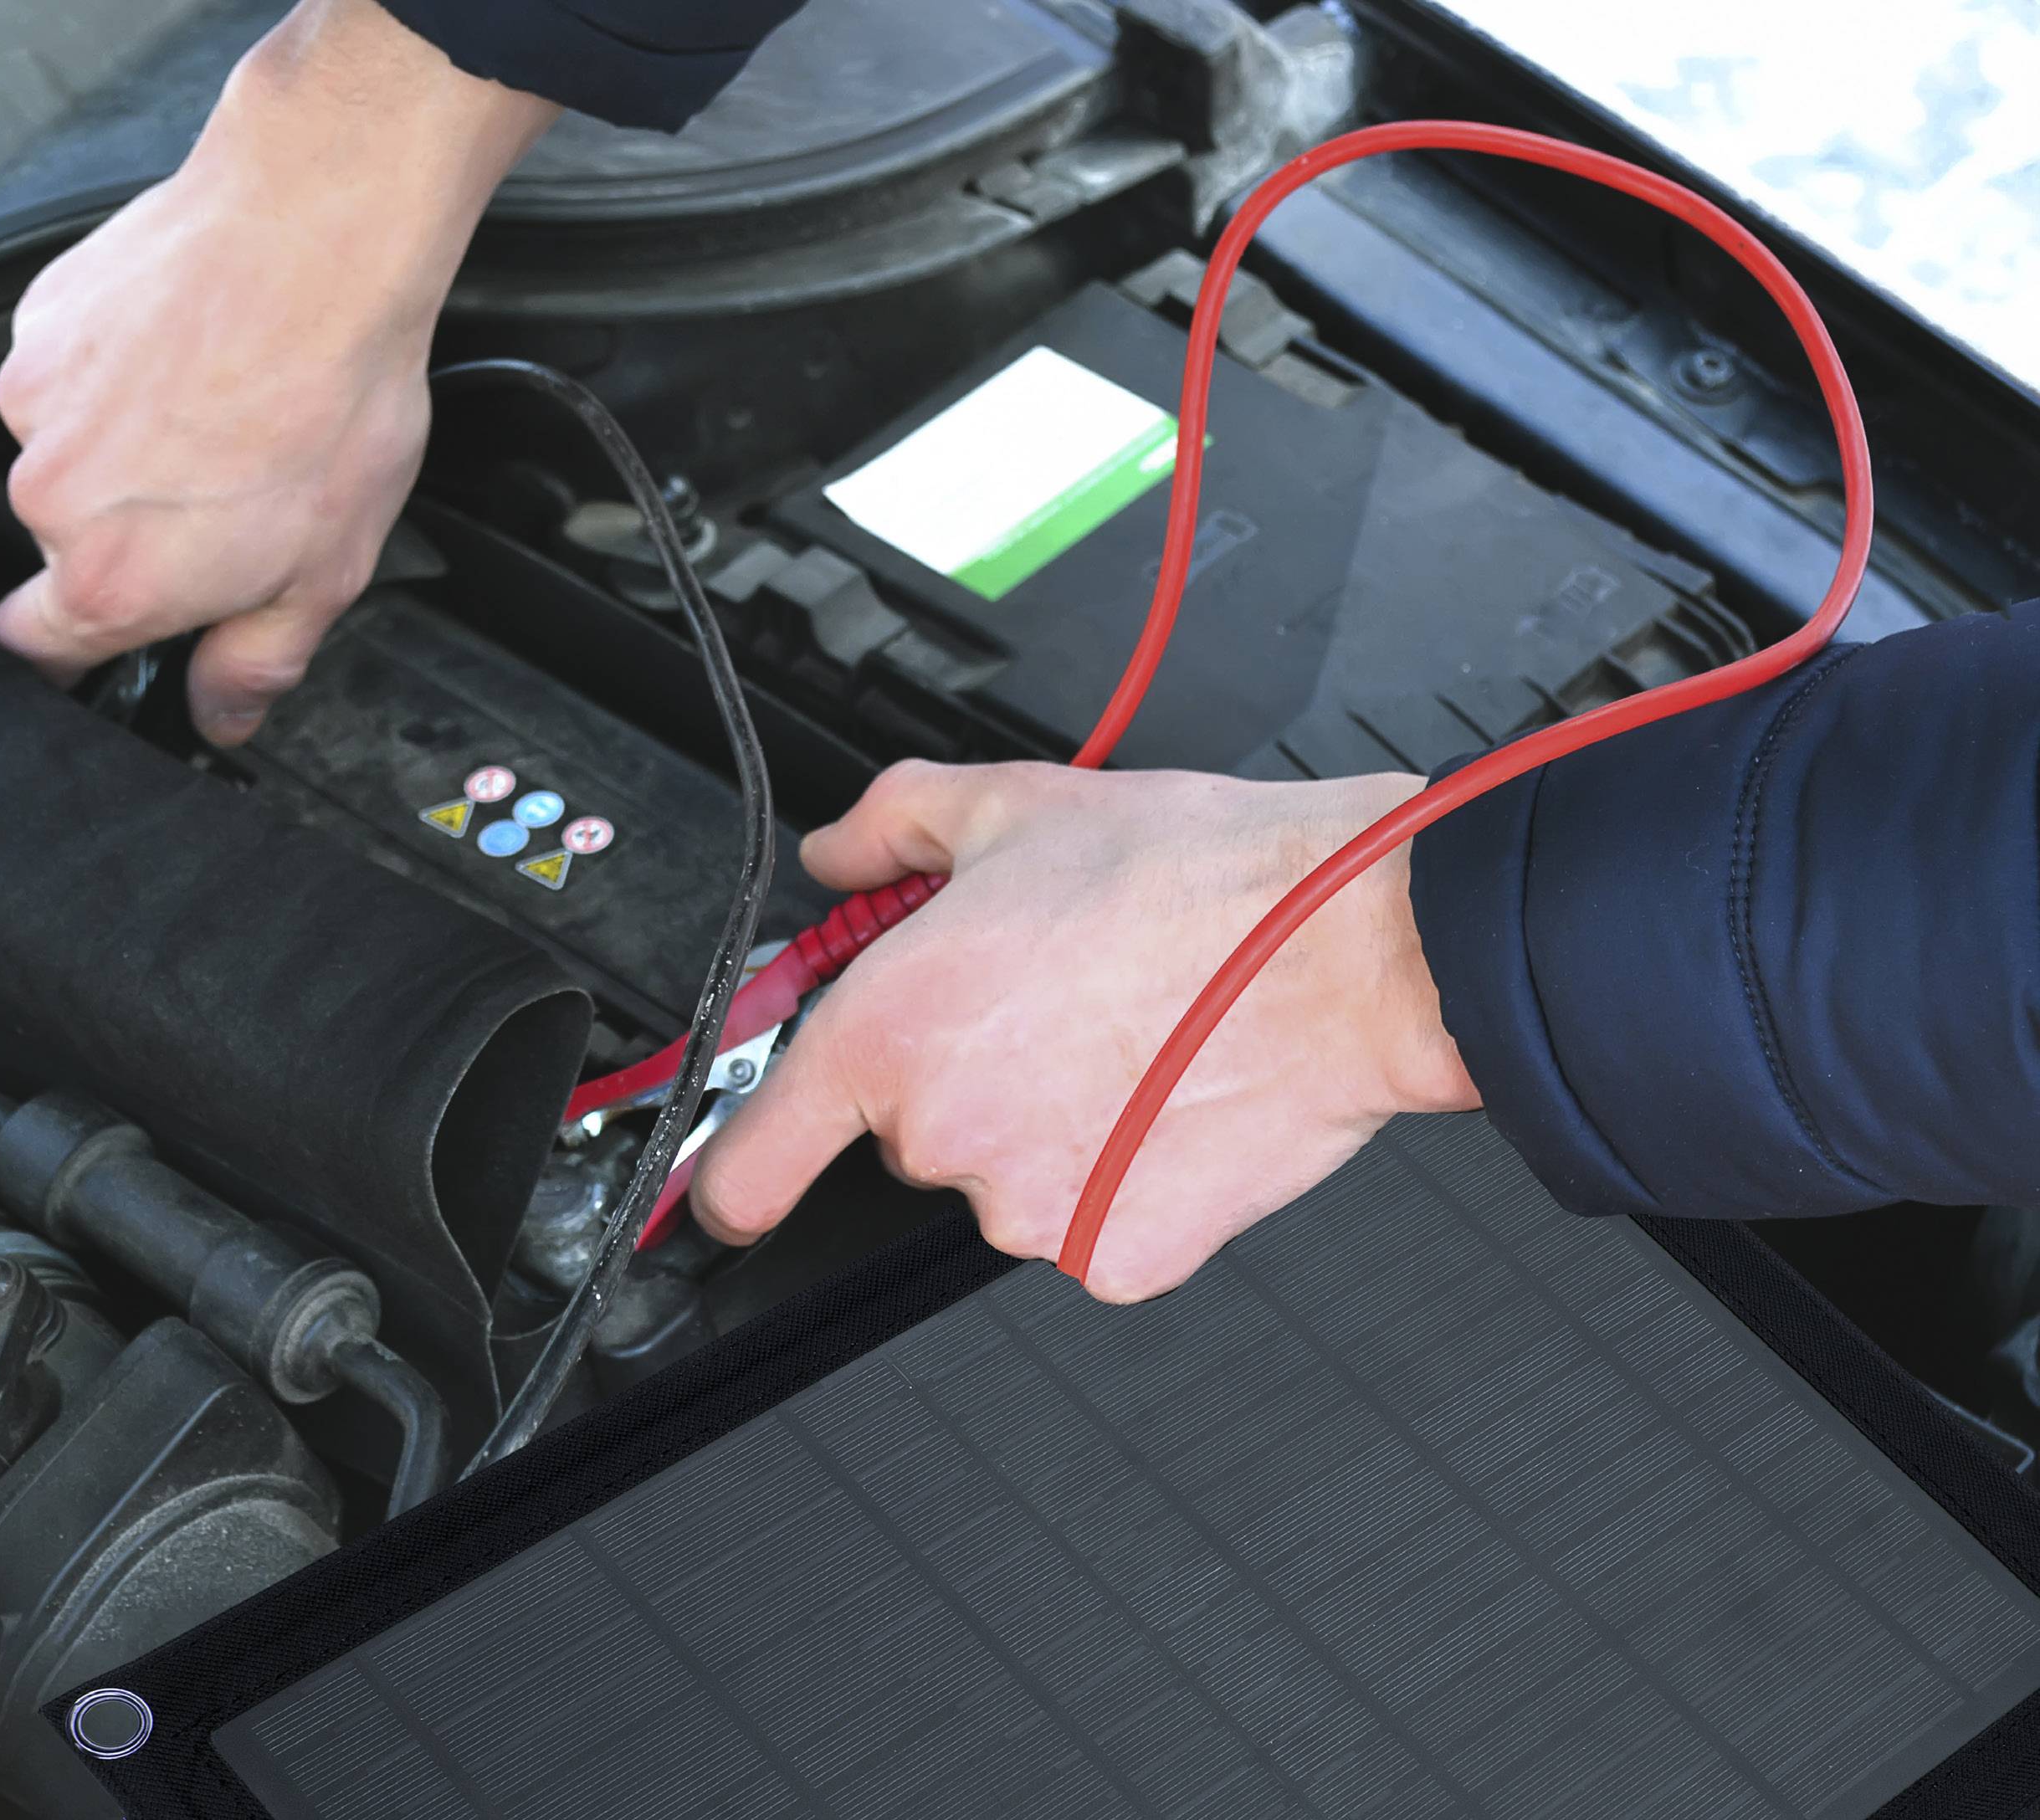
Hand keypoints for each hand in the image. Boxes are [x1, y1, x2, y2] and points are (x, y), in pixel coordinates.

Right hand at [0, 0, 558, 743]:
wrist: (315, 241)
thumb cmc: (330, 399)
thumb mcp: (326, 571)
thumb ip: (256, 661)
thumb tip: (221, 717)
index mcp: (110, 581)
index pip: (33, 651)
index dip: (74, 648)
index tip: (115, 625)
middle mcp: (50, 496)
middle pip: (63, 543)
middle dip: (131, 528)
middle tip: (223, 488)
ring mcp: (34, 401)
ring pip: (68, 451)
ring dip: (126, 442)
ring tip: (217, 409)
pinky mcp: (38, 321)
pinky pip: (67, 370)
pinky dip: (117, 369)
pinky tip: (190, 352)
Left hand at [691, 762, 1479, 1301]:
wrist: (1352, 949)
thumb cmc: (1197, 882)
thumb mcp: (1011, 805)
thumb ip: (888, 830)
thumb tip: (835, 856)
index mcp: (889, 1032)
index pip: (752, 1158)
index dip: (731, 1175)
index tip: (728, 1188)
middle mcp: (944, 1134)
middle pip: (911, 1135)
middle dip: (963, 1079)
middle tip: (1049, 1007)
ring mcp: (1030, 1211)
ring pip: (1006, 1180)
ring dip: (1047, 1128)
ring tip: (1128, 1041)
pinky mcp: (1116, 1258)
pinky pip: (1089, 1225)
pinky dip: (1121, 1179)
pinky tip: (1169, 1103)